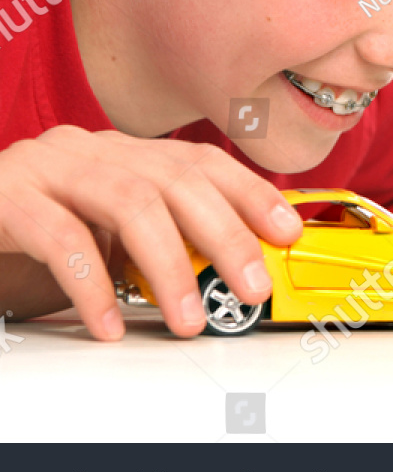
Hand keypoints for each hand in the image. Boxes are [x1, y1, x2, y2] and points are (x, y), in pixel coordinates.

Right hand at [0, 126, 302, 339]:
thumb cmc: (27, 234)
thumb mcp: (103, 234)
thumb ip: (157, 239)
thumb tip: (227, 271)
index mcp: (121, 153)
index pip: (201, 162)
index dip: (251, 193)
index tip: (287, 231)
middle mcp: (89, 149)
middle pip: (177, 181)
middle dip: (225, 235)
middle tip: (250, 286)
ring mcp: (46, 167)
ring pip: (130, 203)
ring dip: (169, 265)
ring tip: (187, 316)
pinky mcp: (5, 196)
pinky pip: (61, 237)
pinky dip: (92, 284)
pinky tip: (108, 321)